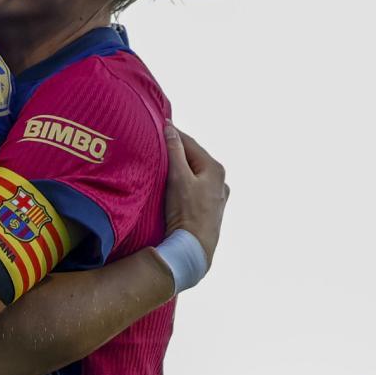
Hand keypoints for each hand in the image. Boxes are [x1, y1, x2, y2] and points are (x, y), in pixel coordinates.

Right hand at [162, 124, 227, 265]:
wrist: (193, 249)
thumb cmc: (186, 213)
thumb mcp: (178, 177)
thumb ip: (174, 151)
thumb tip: (170, 127)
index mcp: (215, 168)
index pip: (189, 143)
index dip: (172, 133)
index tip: (157, 125)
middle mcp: (220, 181)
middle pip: (193, 158)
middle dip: (176, 151)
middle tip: (155, 142)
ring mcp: (216, 197)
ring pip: (194, 174)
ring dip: (180, 167)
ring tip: (162, 163)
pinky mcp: (210, 210)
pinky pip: (194, 188)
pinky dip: (184, 183)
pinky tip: (174, 186)